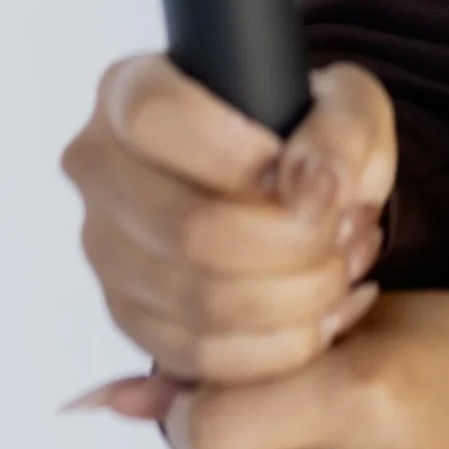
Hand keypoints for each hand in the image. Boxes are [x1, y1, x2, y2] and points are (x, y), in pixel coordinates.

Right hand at [59, 55, 396, 405]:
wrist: (292, 187)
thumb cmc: (308, 134)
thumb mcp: (348, 106)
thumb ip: (342, 133)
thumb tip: (312, 185)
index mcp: (132, 91)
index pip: (154, 118)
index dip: (235, 154)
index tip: (298, 175)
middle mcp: (101, 170)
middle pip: (184, 228)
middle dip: (289, 247)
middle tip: (342, 237)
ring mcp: (106, 250)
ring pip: (196, 303)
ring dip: (293, 300)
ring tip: (340, 270)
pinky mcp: (127, 316)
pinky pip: (199, 356)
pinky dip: (275, 346)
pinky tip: (319, 315)